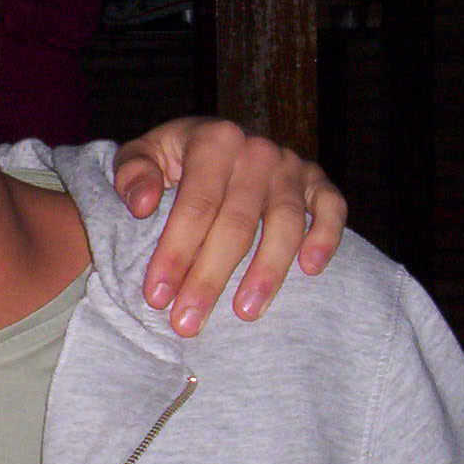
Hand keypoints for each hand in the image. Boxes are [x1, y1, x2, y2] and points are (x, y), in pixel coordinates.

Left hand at [112, 117, 345, 336]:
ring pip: (285, 224)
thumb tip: (142, 205)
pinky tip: (310, 270)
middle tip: (188, 323)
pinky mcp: (317, 180)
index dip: (176, 253)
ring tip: (245, 313)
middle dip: (210, 278)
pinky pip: (331, 208)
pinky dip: (326, 237)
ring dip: (267, 272)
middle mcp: (256, 151)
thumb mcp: (141, 155)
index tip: (157, 296)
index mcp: (213, 140)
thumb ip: (131, 173)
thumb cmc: (172, 159)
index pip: (195, 205)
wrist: (213, 141)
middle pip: (236, 223)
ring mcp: (290, 166)